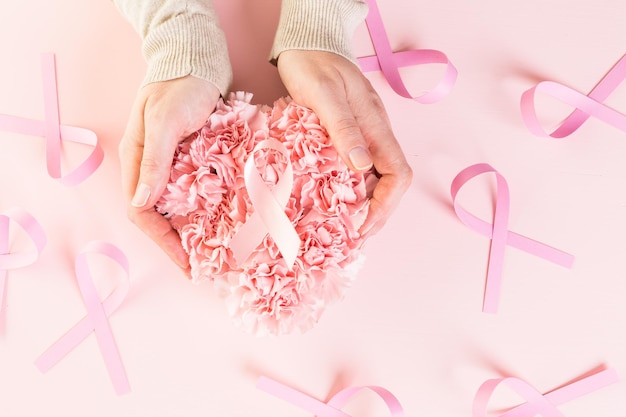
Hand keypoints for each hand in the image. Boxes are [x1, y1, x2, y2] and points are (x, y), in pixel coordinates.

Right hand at [119, 76, 220, 270]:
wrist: (197, 60)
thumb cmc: (179, 87)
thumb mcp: (165, 122)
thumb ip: (154, 160)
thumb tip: (142, 202)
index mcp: (137, 162)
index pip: (142, 212)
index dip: (162, 241)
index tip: (186, 262)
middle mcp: (152, 168)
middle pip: (159, 216)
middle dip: (177, 242)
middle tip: (202, 266)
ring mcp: (173, 164)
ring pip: (178, 207)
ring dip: (192, 229)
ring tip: (213, 251)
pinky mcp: (192, 159)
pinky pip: (196, 191)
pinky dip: (206, 209)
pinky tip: (223, 221)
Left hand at [277, 50, 412, 237]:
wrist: (307, 43)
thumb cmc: (313, 65)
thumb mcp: (323, 94)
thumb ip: (343, 128)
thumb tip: (361, 166)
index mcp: (376, 126)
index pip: (398, 175)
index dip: (385, 205)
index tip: (363, 227)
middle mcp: (375, 134)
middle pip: (391, 183)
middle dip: (377, 214)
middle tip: (353, 237)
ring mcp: (364, 135)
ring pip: (376, 179)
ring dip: (365, 206)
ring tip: (345, 228)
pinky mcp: (349, 136)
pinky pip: (359, 170)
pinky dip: (351, 191)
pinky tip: (335, 202)